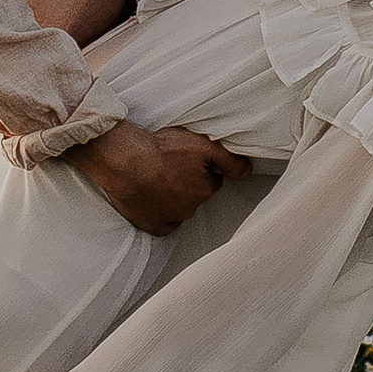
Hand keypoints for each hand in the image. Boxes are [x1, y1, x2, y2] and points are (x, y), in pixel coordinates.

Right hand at [75, 120, 248, 234]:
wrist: (124, 160)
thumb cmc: (161, 150)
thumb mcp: (202, 145)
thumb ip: (229, 160)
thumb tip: (248, 172)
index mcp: (204, 190)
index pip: (210, 181)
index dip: (199, 169)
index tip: (184, 160)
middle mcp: (189, 210)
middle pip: (194, 196)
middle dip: (186, 183)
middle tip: (169, 167)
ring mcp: (169, 219)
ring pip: (178, 208)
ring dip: (171, 196)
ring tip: (156, 179)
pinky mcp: (150, 226)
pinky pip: (161, 223)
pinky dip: (158, 213)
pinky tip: (150, 197)